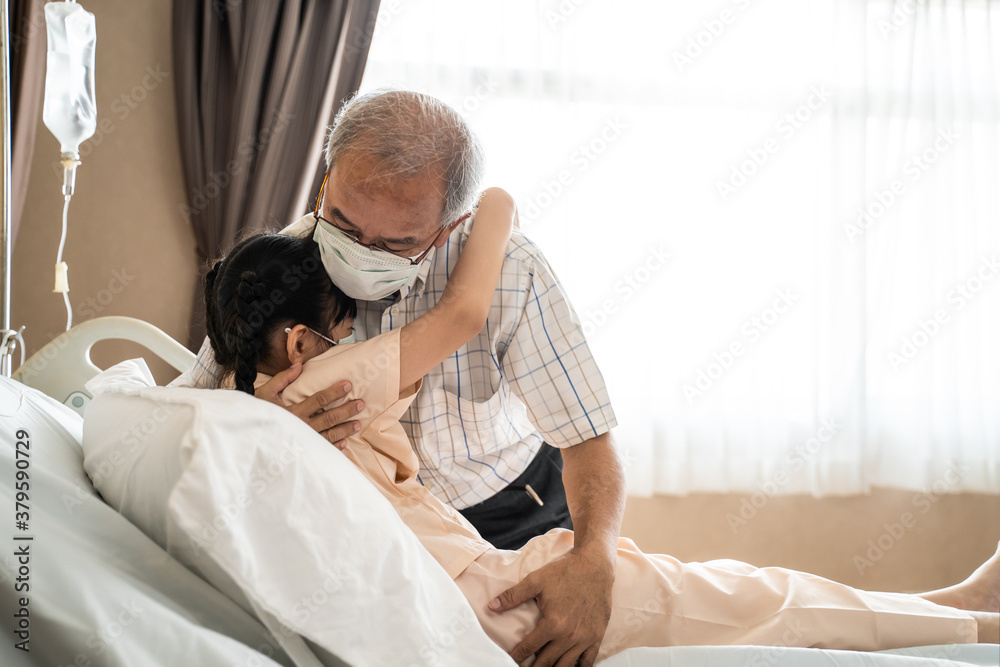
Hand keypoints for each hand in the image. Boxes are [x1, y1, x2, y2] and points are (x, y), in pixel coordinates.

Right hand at [254, 363, 363, 449]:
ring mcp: (303, 442)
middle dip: (346, 411)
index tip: (348, 385)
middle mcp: (301, 427)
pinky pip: (321, 450)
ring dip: (345, 429)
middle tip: (360, 404)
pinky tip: (345, 443)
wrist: (246, 439)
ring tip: (358, 424)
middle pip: (329, 417)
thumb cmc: (256, 414)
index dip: (335, 392)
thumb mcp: (264, 394)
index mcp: (293, 412)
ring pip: (329, 435)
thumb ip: (282, 379)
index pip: (319, 399)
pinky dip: (334, 447)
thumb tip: (299, 366)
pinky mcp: (302, 454)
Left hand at [489, 549, 613, 666]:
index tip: (509, 661)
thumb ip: (512, 596)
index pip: (529, 648)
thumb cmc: (565, 571)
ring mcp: (585, 638)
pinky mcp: (597, 636)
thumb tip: (491, 606)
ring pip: (565, 666)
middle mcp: (569, 635)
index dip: (517, 657)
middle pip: (546, 663)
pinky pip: (588, 661)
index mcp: (553, 624)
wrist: (595, 565)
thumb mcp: (536, 580)